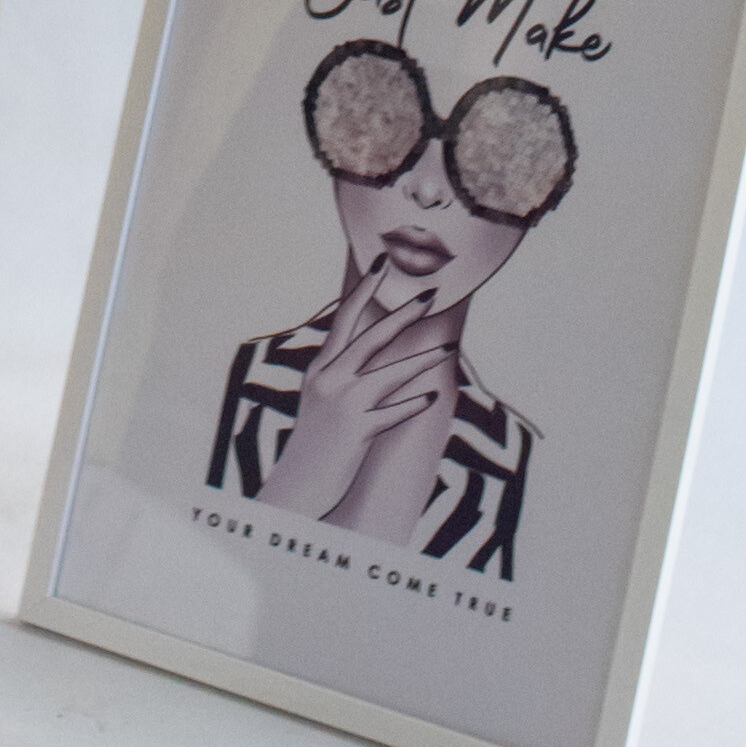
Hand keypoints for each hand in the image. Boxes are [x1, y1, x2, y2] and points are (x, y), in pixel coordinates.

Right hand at [262, 262, 453, 523]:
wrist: (297, 484)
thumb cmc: (316, 443)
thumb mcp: (320, 399)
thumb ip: (338, 374)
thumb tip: (362, 351)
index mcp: (320, 368)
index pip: (344, 318)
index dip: (364, 289)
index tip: (382, 262)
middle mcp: (329, 379)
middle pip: (369, 337)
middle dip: (402, 314)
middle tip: (431, 293)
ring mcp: (342, 405)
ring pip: (387, 373)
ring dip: (422, 360)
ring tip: (448, 347)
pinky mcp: (355, 431)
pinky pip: (390, 413)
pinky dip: (411, 404)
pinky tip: (430, 397)